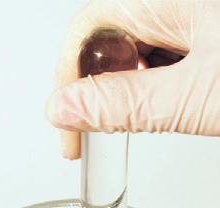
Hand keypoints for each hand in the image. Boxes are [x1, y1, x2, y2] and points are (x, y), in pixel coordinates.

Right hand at [45, 0, 219, 158]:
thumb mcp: (196, 95)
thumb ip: (127, 103)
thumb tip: (62, 108)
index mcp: (168, 0)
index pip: (87, 28)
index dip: (67, 81)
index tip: (66, 128)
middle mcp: (178, 5)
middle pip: (108, 41)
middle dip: (95, 89)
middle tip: (91, 134)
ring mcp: (196, 21)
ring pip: (137, 54)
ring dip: (125, 92)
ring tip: (138, 123)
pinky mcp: (209, 40)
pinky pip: (165, 60)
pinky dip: (155, 89)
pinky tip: (167, 107)